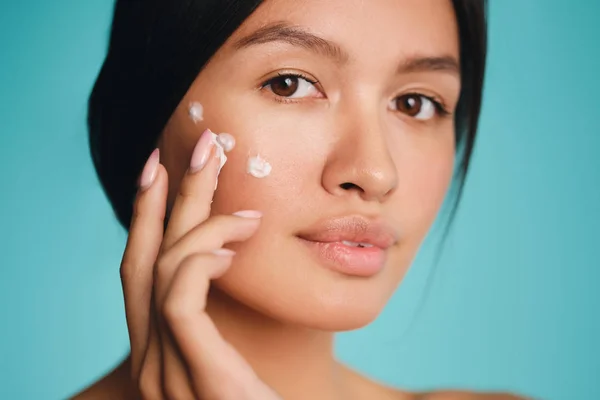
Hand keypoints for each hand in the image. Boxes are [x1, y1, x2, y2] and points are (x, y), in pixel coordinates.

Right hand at [120, 130, 281, 398]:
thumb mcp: (238, 363)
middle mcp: (151, 356)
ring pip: (160, 268)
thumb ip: (223, 325)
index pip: (142, 270)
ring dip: (196, 217)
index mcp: (162, 349)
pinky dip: (202, 258)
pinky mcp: (192, 375)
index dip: (149, 216)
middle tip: (198, 146)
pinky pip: (180, 298)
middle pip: (144, 257)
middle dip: (168, 196)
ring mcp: (164, 369)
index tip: (163, 168)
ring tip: (233, 190)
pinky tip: (236, 241)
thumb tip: (237, 265)